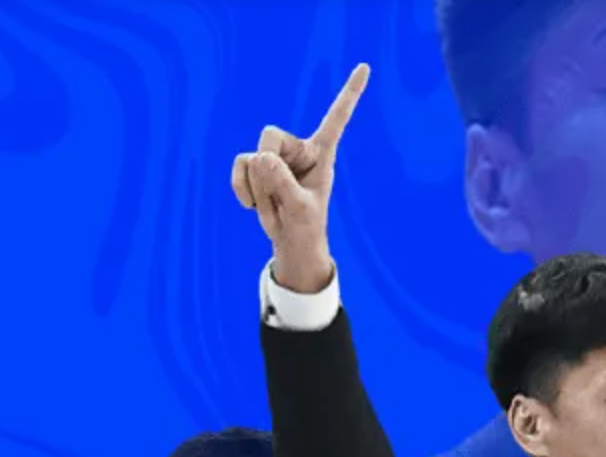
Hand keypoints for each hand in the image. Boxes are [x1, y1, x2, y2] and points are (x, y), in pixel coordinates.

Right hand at [231, 64, 370, 292]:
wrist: (291, 240)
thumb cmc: (306, 225)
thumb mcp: (300, 209)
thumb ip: (283, 184)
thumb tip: (261, 158)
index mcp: (322, 153)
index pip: (336, 118)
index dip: (349, 93)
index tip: (365, 67)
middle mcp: (299, 149)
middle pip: (270, 137)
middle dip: (267, 168)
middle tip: (276, 195)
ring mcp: (275, 156)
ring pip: (252, 156)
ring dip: (257, 186)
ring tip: (272, 205)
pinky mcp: (255, 166)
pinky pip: (239, 165)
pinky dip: (240, 187)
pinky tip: (251, 205)